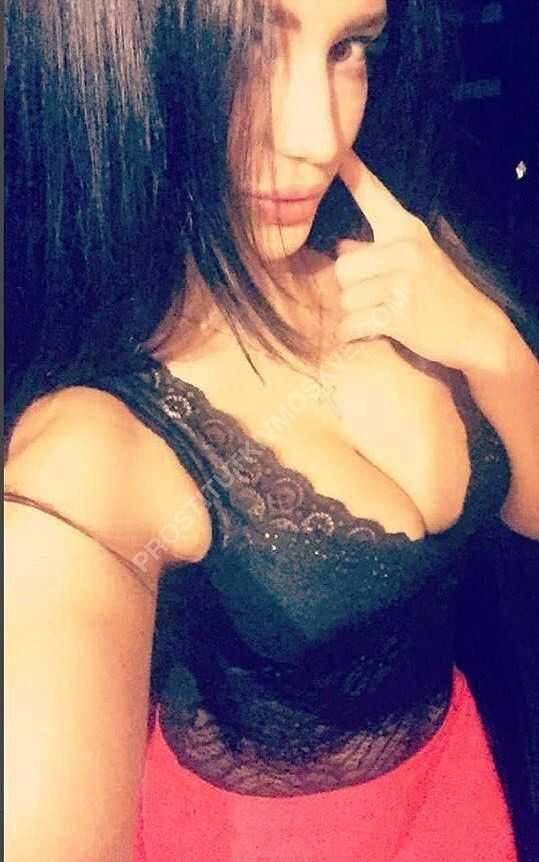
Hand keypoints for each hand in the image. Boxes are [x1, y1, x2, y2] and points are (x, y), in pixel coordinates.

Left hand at [333, 150, 504, 370]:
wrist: (474, 328)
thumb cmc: (438, 293)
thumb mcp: (413, 261)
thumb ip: (374, 251)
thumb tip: (339, 248)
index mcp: (406, 230)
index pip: (374, 196)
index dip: (353, 173)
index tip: (338, 151)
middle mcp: (405, 249)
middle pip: (342, 266)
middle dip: (350, 288)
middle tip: (374, 297)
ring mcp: (402, 282)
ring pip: (345, 298)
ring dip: (354, 313)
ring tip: (380, 313)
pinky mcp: (398, 314)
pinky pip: (351, 324)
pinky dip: (352, 334)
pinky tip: (370, 331)